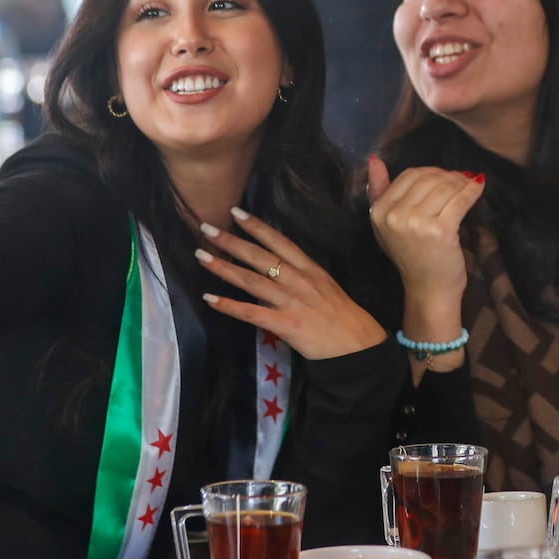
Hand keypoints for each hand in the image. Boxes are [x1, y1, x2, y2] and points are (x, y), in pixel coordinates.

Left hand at [196, 207, 386, 359]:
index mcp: (310, 269)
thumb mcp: (326, 286)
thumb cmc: (343, 316)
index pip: (279, 242)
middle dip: (231, 241)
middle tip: (206, 229)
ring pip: (251, 280)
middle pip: (259, 257)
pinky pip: (252, 313)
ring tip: (202, 256)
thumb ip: (302, 276)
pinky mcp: (285, 324)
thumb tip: (278, 268)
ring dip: (223, 268)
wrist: (357, 345)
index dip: (256, 227)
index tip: (236, 212)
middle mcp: (298, 280)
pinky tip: (210, 298)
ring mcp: (291, 301)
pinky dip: (229, 305)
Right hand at [367, 157, 484, 336]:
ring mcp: (416, 224)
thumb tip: (374, 160)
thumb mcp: (387, 224)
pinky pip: (460, 200)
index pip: (408, 176)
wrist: (428, 288)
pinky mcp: (440, 231)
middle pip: (427, 179)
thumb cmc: (410, 255)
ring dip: (461, 182)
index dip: (430, 171)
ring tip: (469, 184)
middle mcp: (394, 216)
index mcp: (379, 211)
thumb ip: (378, 191)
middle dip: (448, 176)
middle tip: (461, 179)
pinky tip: (478, 187)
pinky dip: (472, 191)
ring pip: (445, 187)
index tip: (445, 176)